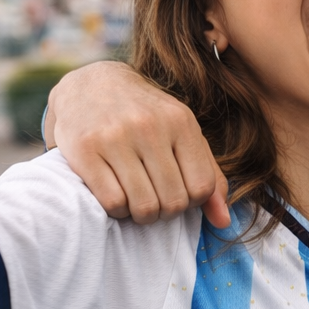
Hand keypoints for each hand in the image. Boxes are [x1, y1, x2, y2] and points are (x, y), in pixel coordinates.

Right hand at [49, 61, 230, 227]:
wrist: (91, 85)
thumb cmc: (145, 117)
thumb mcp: (183, 134)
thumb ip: (209, 175)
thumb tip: (223, 222)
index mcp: (180, 121)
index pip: (202, 188)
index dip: (192, 202)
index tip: (177, 192)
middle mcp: (149, 127)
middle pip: (173, 201)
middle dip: (166, 211)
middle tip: (155, 200)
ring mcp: (115, 137)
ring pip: (144, 207)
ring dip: (141, 214)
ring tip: (136, 200)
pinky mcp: (85, 150)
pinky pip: (113, 202)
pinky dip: (117, 210)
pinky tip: (116, 195)